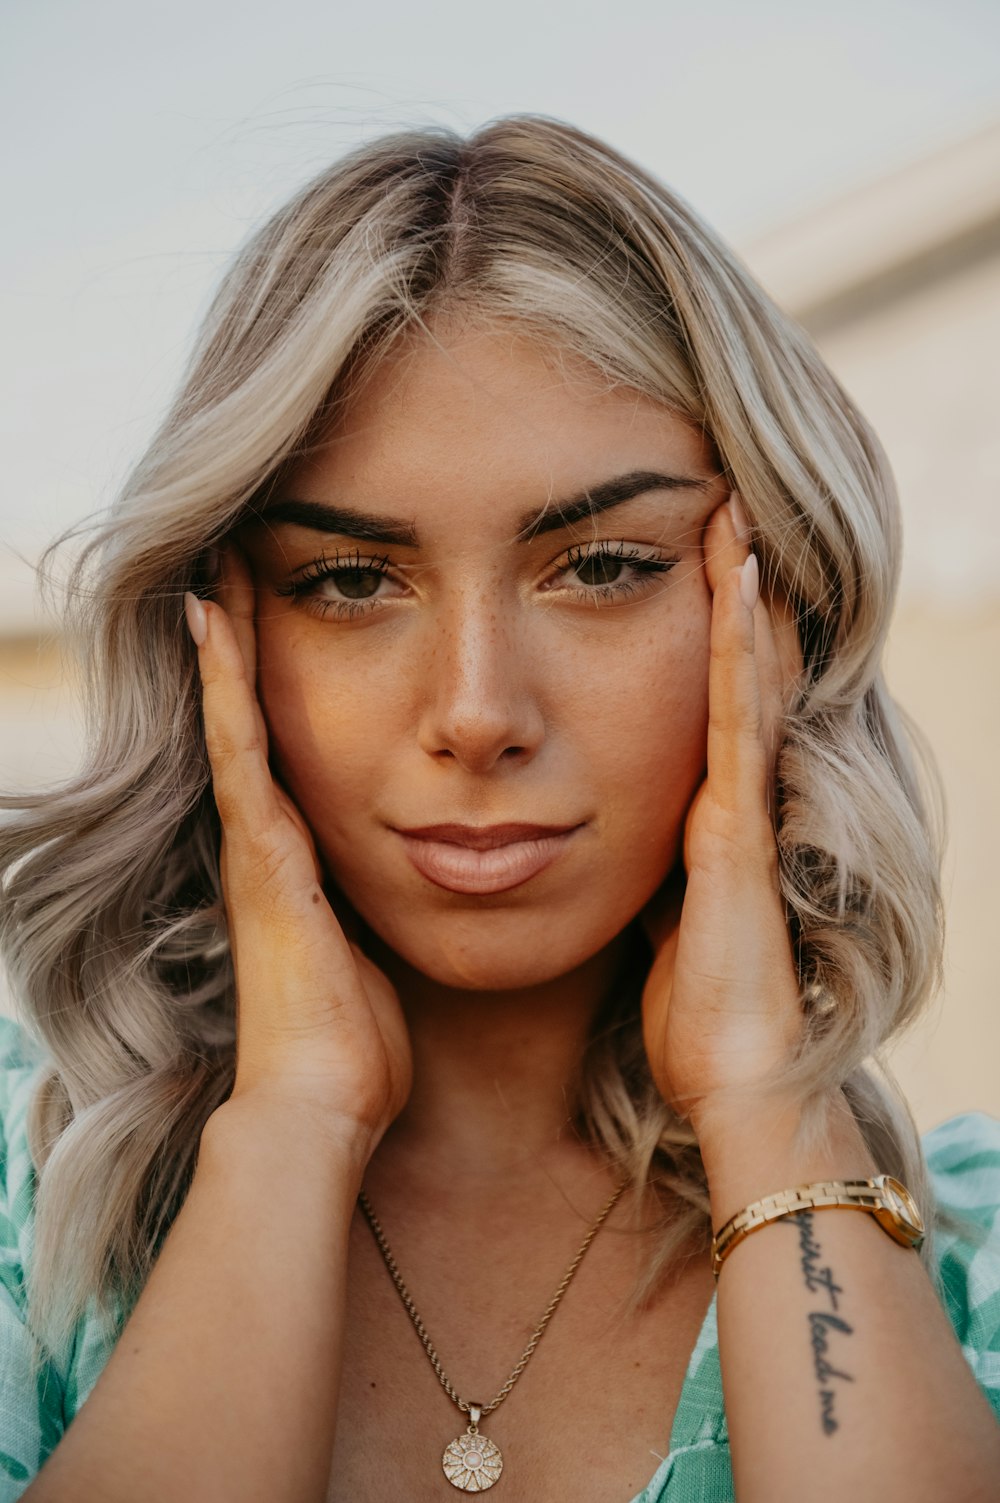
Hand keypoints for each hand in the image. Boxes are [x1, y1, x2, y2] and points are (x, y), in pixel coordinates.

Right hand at [185, 544, 412, 1149]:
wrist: (326, 1101)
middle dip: (243, 647)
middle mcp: (267, 843)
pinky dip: (225, 688)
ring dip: (226, 647)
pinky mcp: (262, 857)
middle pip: (248, 722)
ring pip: (236, 721)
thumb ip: (386, 907)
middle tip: (233, 568)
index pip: (282, 749)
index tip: (279, 617)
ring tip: (217, 571)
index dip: (274, 685)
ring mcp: (257, 847)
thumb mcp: (380, 951)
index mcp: (299, 860)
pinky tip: (214, 624)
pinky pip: (239, 754)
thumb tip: (439, 874)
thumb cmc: (361, 1039)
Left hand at [640, 492, 805, 1140]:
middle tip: (725, 512)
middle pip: (734, 677)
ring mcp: (743, 809)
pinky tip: (736, 588)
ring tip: (736, 522)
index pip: (705, 706)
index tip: (690, 565)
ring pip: (744, 681)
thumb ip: (645, 874)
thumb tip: (600, 843)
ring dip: (741, 600)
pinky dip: (739, 651)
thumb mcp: (656, 923)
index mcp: (704, 819)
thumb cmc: (690, 1012)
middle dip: (733, 598)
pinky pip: (736, 723)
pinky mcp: (740, 829)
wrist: (732, 1076)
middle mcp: (731, 801)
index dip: (708, 636)